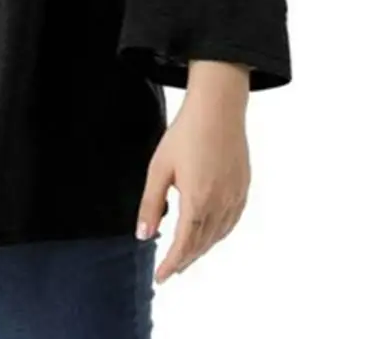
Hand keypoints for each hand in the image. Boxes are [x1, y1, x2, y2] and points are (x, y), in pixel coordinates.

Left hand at [136, 62, 251, 283]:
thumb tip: (144, 235)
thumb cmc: (184, 134)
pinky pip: (230, 223)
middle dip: (185, 260)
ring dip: (201, 249)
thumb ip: (152, 204)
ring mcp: (235, 198)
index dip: (171, 264)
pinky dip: (217, 235)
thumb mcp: (159, 168)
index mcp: (198, 201)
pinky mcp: (243, 190)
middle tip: (169, 270)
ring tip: (185, 256)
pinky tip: (208, 234)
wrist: (218, 110)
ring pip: (217, 236)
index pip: (184, 245)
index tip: (160, 277)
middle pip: (202, 244)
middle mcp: (220, 205)